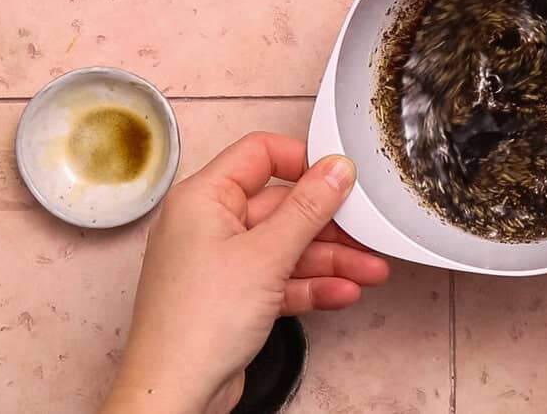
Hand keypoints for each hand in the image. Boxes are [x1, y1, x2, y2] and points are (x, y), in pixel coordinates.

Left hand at [100, 133, 388, 413]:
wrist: (175, 391)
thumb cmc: (197, 322)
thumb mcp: (266, 255)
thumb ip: (308, 208)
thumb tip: (336, 169)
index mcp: (203, 198)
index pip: (259, 155)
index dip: (302, 161)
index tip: (340, 177)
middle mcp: (209, 225)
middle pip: (281, 207)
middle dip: (328, 225)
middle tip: (367, 232)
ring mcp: (222, 263)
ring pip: (286, 248)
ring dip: (330, 260)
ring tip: (371, 270)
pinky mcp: (234, 297)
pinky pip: (280, 280)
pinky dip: (312, 286)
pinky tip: (344, 292)